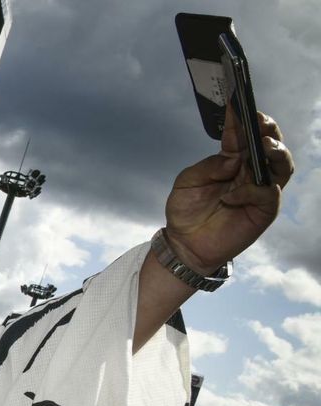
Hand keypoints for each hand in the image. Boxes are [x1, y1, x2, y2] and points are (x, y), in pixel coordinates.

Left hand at [163, 109, 292, 273]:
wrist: (185, 243)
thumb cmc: (186, 210)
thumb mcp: (188, 182)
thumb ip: (209, 167)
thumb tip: (233, 158)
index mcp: (233, 159)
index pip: (243, 134)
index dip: (242, 117)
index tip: (237, 101)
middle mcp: (251, 171)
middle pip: (272, 144)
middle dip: (268, 130)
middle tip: (259, 121)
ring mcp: (260, 190)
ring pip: (282, 165)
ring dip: (275, 152)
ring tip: (263, 145)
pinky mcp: (264, 210)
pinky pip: (268, 194)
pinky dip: (252, 191)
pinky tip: (231, 195)